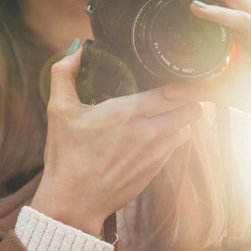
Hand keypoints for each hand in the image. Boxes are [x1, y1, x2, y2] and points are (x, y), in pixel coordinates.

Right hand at [30, 41, 202, 235]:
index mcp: (129, 112)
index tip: (166, 77)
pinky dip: (169, 136)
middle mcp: (151, 132)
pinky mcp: (157, 170)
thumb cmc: (66, 155)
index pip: (176, 90)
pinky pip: (176, 146)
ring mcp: (157, 153)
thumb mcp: (58, 109)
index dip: (178, 82)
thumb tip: (76, 48)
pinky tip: (148, 134)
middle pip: (192, 107)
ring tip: (159, 112)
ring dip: (179, 117)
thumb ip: (65, 73)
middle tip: (166, 92)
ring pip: (189, 127)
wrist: (74, 201)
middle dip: (183, 97)